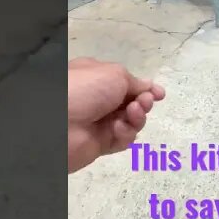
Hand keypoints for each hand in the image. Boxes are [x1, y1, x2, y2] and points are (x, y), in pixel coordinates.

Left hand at [68, 58, 164, 172]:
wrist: (59, 124)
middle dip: (143, 102)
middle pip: (132, 103)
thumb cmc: (85, 89)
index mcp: (97, 77)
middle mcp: (99, 99)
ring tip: (133, 113)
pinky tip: (118, 128)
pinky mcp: (100, 144)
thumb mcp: (114, 74)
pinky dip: (126, 133)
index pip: (126, 83)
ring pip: (131, 122)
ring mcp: (100, 122)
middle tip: (143, 102)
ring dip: (137, 117)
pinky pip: (123, 139)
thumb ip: (135, 82)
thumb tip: (149, 88)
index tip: (159, 93)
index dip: (145, 88)